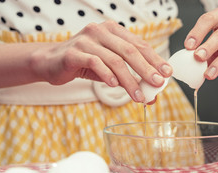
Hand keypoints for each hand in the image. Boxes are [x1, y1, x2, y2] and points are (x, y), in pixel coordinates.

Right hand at [31, 21, 172, 102]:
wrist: (50, 62)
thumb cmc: (84, 63)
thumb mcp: (109, 68)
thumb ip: (128, 76)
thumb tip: (152, 97)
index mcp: (113, 31)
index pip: (139, 44)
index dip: (155, 59)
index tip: (167, 73)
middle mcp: (101, 31)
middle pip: (130, 51)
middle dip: (147, 69)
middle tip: (158, 84)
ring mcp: (86, 40)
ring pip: (115, 60)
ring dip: (129, 80)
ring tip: (138, 96)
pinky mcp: (74, 52)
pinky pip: (95, 63)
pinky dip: (107, 75)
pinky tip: (114, 85)